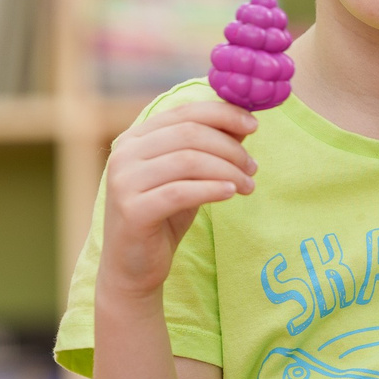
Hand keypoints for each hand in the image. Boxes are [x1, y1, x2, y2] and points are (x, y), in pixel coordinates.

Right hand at [98, 100, 258, 299]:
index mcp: (136, 138)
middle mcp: (125, 153)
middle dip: (229, 147)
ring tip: (248, 186)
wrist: (133, 266)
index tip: (254, 125)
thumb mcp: (189, 177)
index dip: (223, 114)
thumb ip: (209, 148)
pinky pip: (180, 192)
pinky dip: (211, 189)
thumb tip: (243, 122)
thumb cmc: (164, 216)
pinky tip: (231, 193)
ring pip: (188, 160)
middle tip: (253, 167)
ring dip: (227, 170)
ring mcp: (124, 181)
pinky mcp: (132, 210)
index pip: (184, 112)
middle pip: (189, 133)